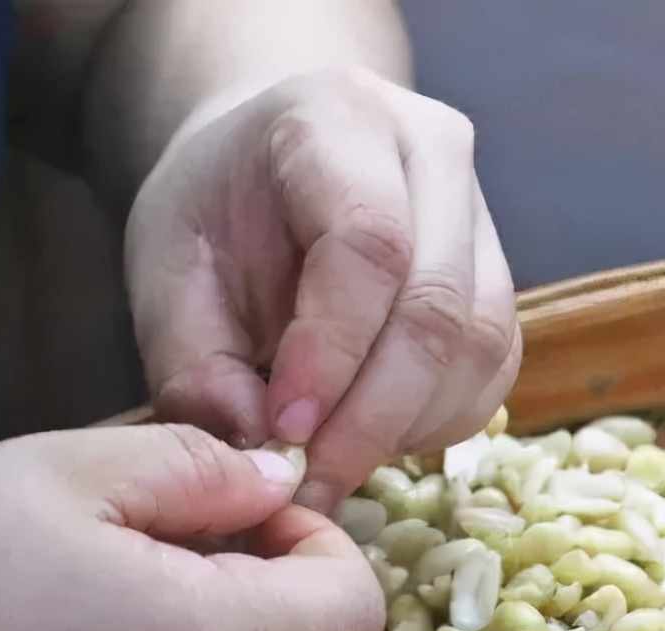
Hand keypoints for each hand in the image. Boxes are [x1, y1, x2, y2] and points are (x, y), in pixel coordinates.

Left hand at [125, 66, 521, 513]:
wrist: (268, 169)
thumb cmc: (215, 214)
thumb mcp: (165, 270)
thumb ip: (192, 359)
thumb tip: (254, 440)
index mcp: (340, 118)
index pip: (370, 243)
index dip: (333, 351)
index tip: (283, 427)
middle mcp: (434, 154)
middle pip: (440, 306)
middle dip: (374, 414)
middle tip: (312, 478)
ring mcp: (482, 217)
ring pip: (481, 347)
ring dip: (409, 427)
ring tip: (336, 462)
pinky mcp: (499, 284)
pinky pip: (493, 373)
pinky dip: (438, 425)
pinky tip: (377, 439)